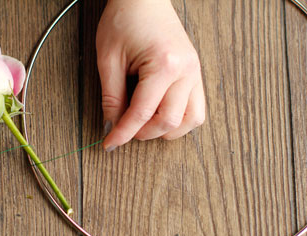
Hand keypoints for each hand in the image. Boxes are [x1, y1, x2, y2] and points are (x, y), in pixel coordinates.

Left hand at [97, 0, 205, 150]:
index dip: (123, 133)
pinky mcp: (195, 72)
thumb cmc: (125, 19)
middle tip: (123, 130)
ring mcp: (195, 71)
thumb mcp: (109, 59)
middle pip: (169, 122)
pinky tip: (161, 116)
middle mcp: (186, 70)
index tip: (109, 144)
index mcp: (164, 65)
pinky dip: (180, 120)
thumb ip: (111, 97)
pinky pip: (197, 108)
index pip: (143, 113)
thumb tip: (112, 125)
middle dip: (143, 134)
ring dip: (166, 131)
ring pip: (191, 120)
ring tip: (144, 126)